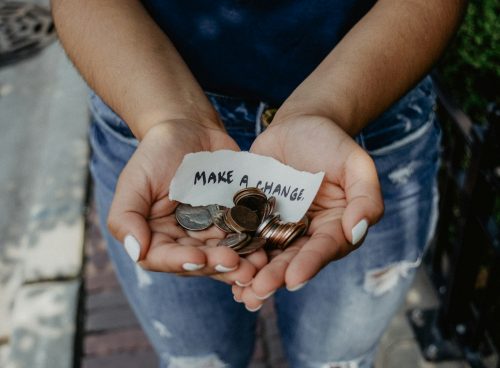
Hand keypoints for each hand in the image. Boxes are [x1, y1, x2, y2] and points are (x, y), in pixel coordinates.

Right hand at [107, 120, 266, 284]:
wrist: (190, 128)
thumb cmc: (156, 153)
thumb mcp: (134, 181)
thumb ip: (126, 217)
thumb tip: (136, 251)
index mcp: (156, 236)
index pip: (163, 258)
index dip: (181, 262)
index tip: (198, 258)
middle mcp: (183, 240)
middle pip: (199, 262)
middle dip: (217, 266)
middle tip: (236, 265)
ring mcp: (210, 232)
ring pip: (224, 255)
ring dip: (241, 263)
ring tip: (257, 265)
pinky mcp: (233, 220)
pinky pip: (244, 237)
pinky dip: (254, 245)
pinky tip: (266, 248)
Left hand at [232, 115, 383, 309]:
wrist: (298, 125)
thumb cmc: (331, 142)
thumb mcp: (355, 163)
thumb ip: (365, 196)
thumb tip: (357, 231)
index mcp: (335, 226)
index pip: (324, 248)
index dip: (310, 264)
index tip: (294, 279)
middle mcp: (307, 234)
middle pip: (293, 259)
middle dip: (276, 277)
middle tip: (258, 291)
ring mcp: (279, 227)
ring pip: (267, 255)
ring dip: (254, 274)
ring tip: (240, 292)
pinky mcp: (255, 218)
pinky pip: (245, 236)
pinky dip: (236, 252)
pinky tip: (222, 266)